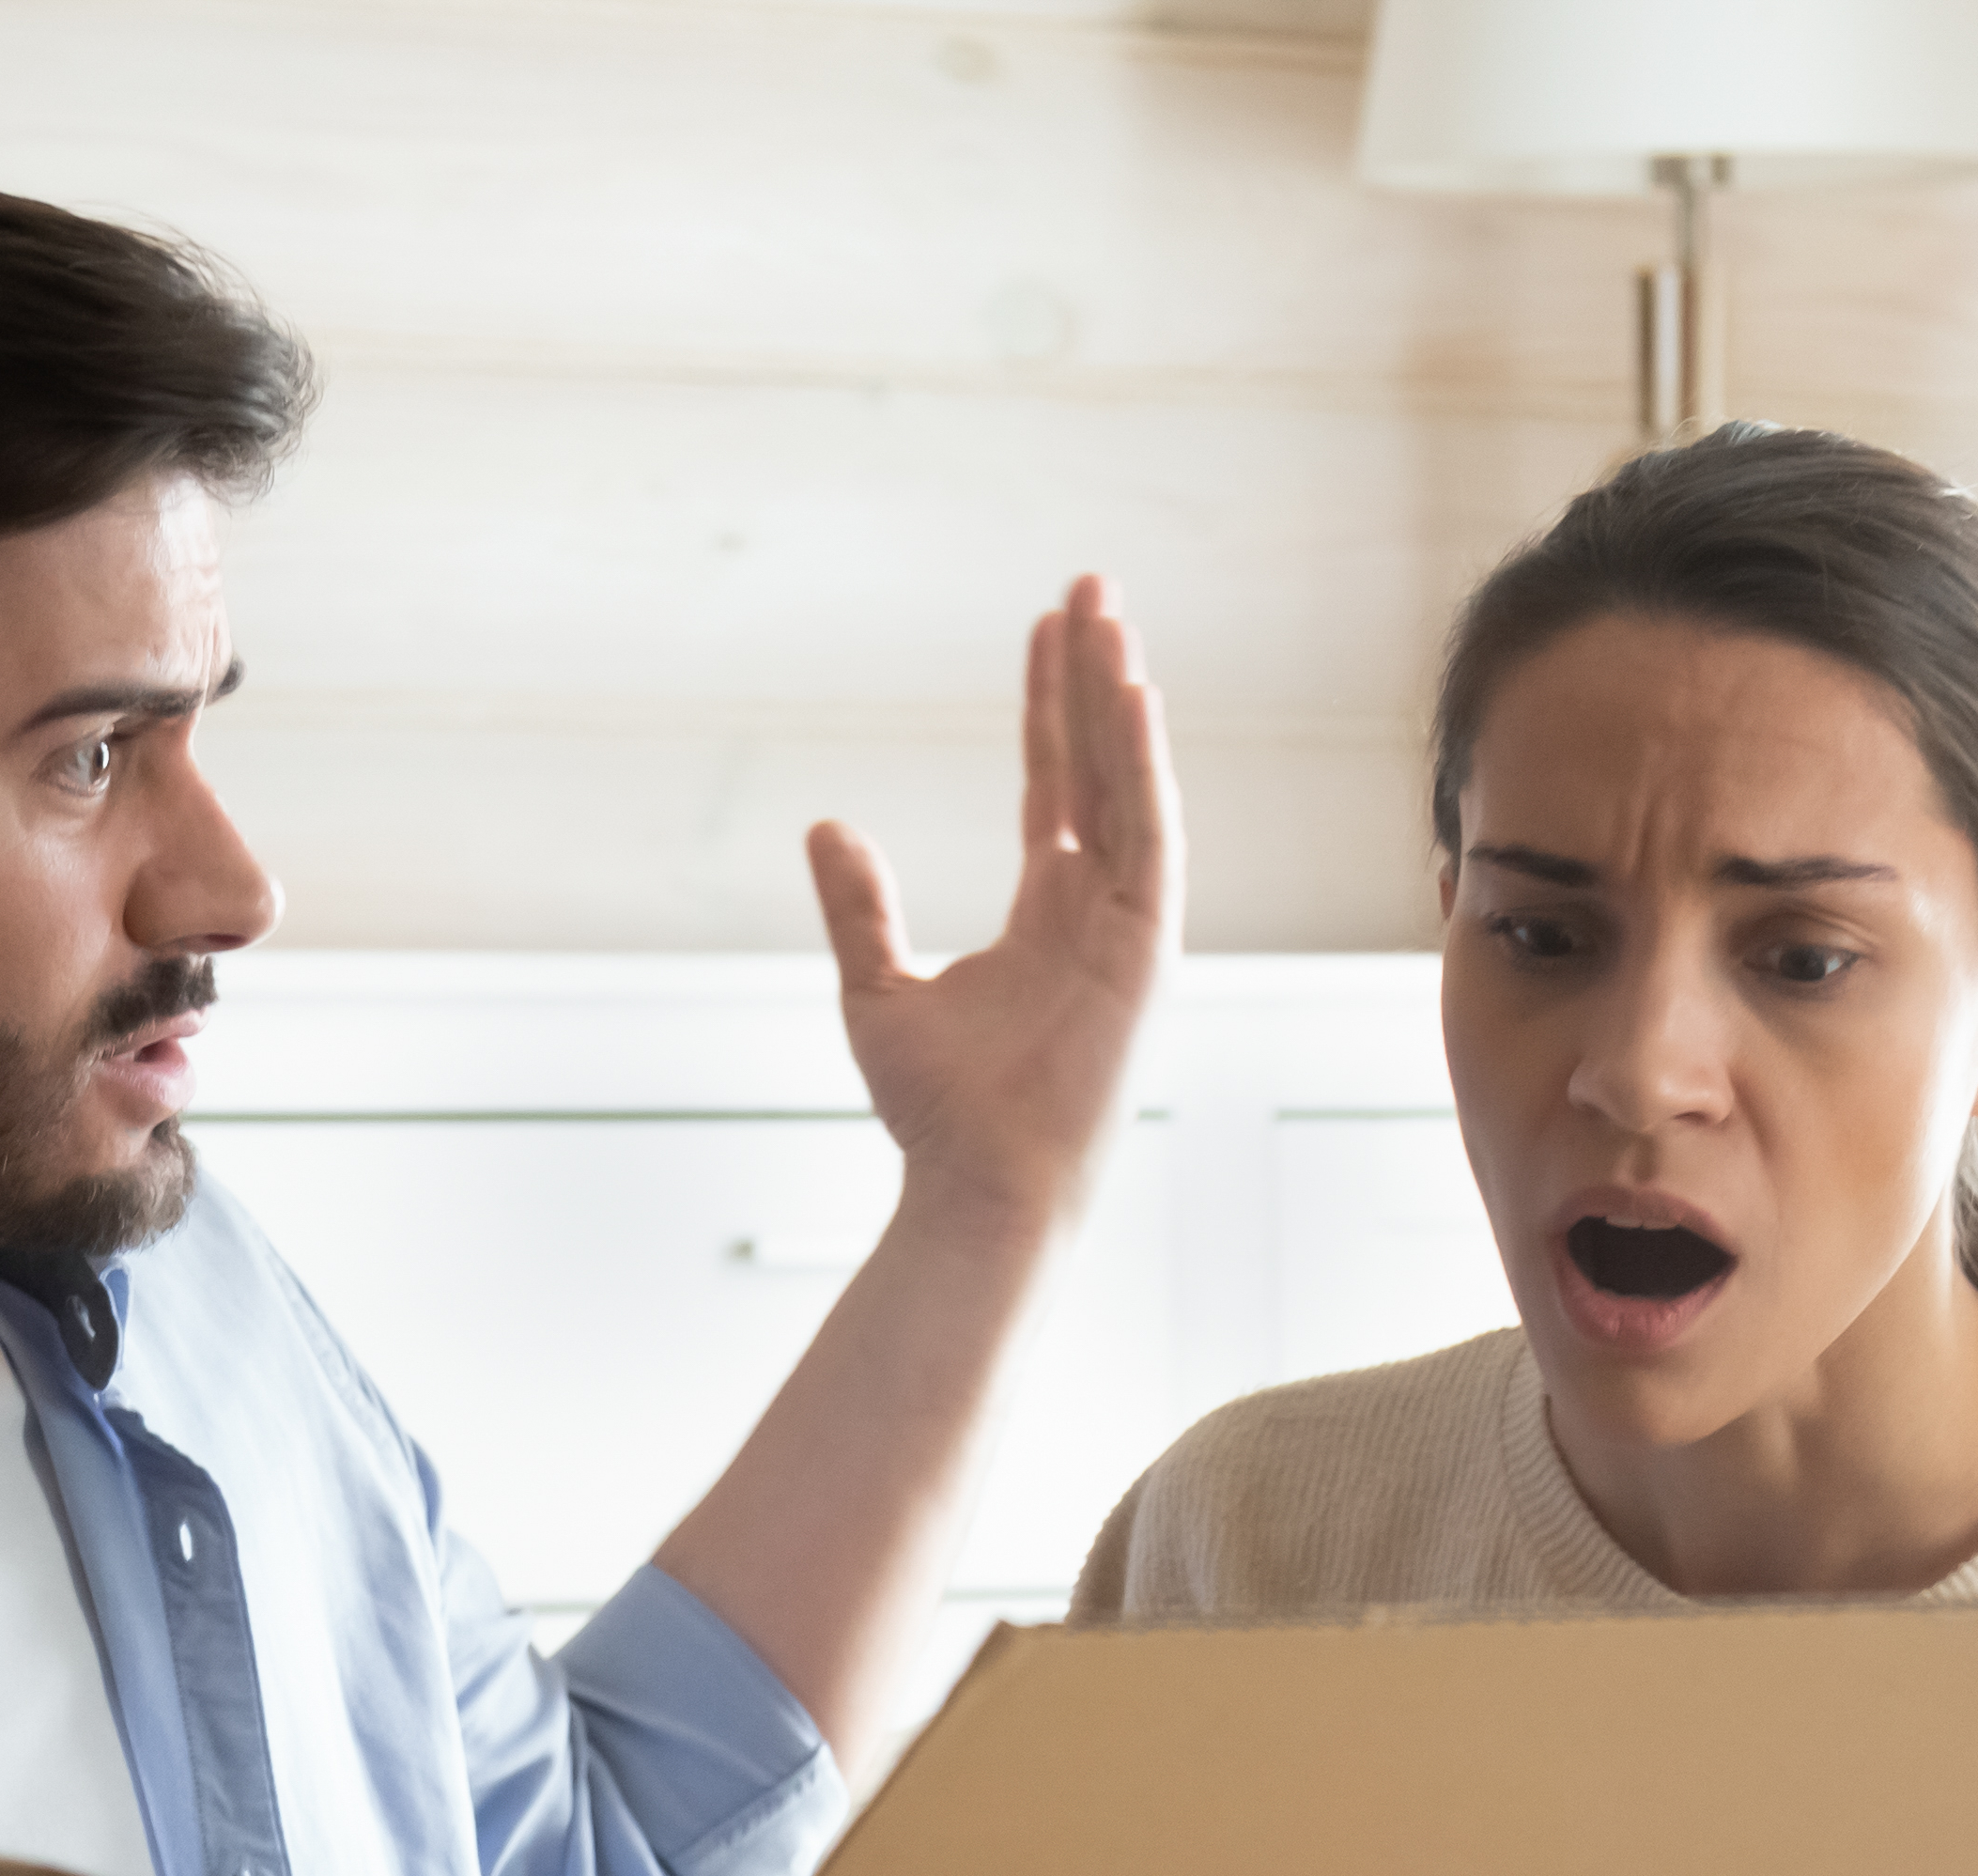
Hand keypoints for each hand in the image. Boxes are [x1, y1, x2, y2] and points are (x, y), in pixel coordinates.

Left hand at [803, 575, 1183, 1234]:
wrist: (978, 1185)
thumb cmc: (937, 1111)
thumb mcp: (876, 989)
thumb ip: (860, 906)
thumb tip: (827, 825)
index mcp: (1049, 914)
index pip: (1056, 786)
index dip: (1051, 707)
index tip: (1050, 629)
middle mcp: (1098, 909)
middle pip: (1099, 766)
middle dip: (1095, 677)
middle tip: (1092, 587)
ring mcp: (1129, 927)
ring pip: (1130, 787)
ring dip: (1121, 702)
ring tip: (1110, 617)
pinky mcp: (1147, 949)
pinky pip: (1151, 838)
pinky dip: (1142, 767)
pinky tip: (1131, 697)